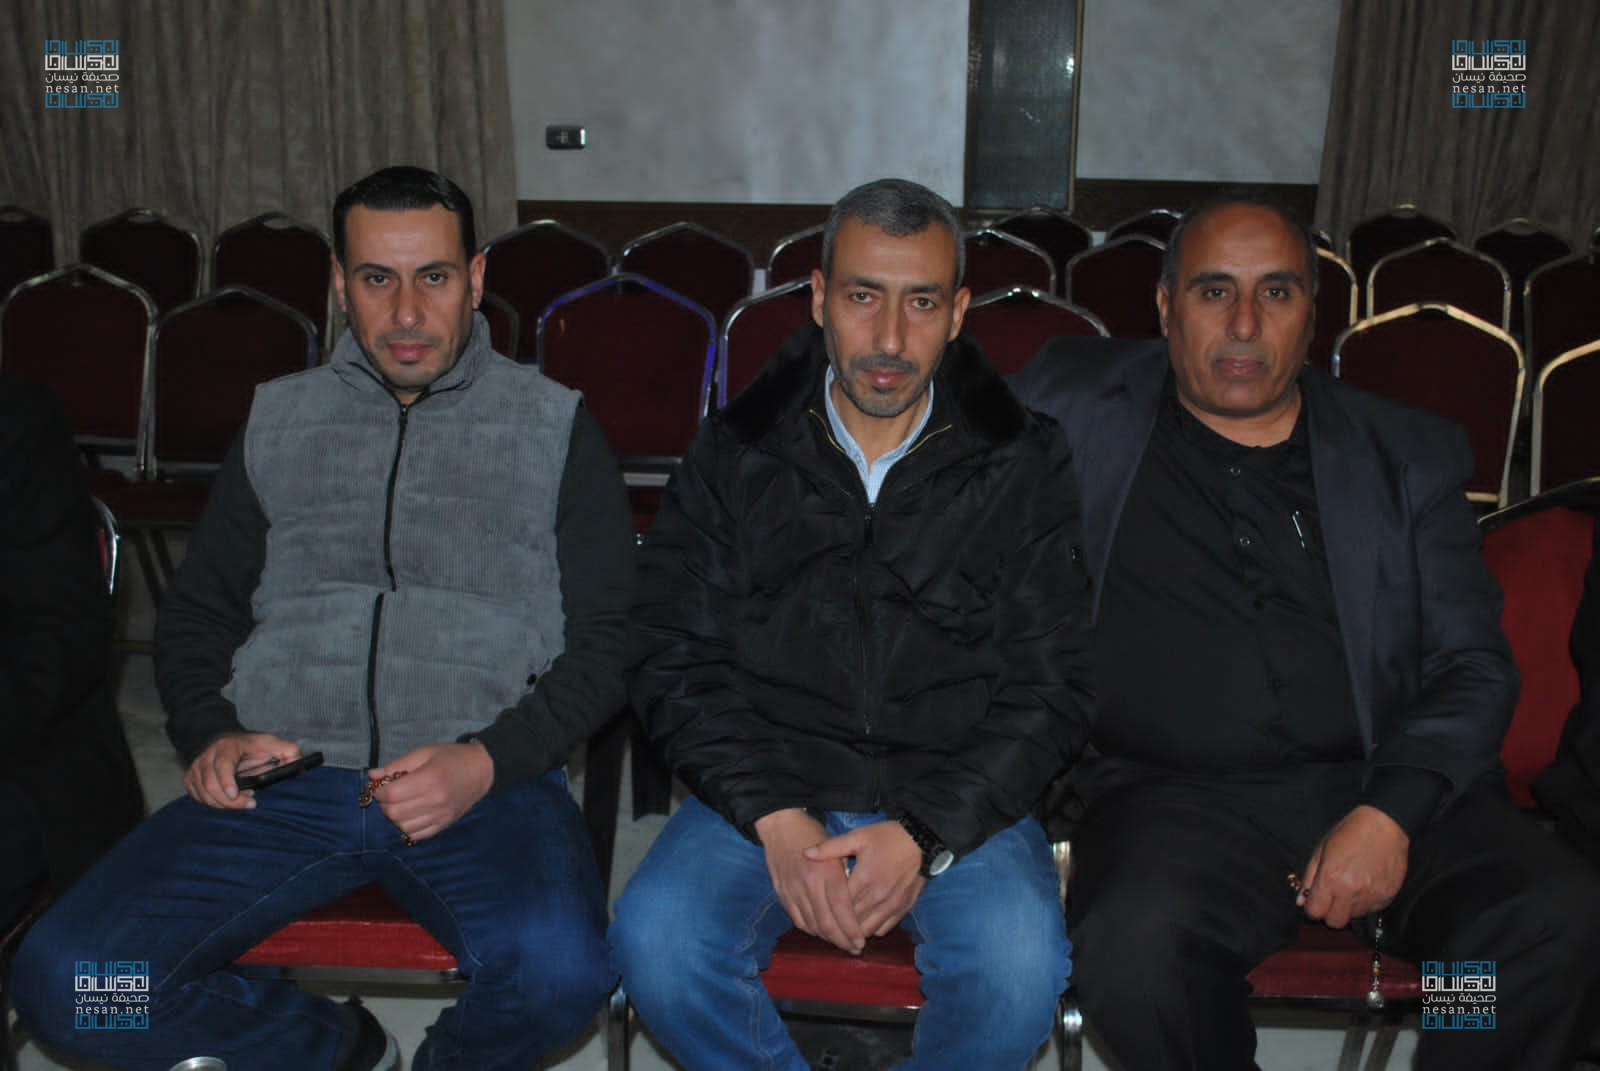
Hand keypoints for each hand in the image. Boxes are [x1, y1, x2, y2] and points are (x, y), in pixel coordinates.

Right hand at [184, 731, 301, 809]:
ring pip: (203, 793)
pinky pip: (196, 797)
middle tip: (250, 804)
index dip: (227, 781)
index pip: (222, 764)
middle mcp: (208, 756)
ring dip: (222, 804)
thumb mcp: (273, 743)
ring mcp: (197, 767)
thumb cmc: (252, 745)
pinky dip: (211, 803)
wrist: (226, 740)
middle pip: (210, 784)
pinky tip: (228, 800)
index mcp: (228, 746)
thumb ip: (289, 751)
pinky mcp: (191, 778)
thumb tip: (299, 764)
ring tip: (242, 800)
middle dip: (229, 801)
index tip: (236, 795)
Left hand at [367, 742, 494, 842]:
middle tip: (389, 794)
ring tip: (401, 804)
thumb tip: (372, 776)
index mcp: (429, 779)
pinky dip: (408, 827)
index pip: (392, 794)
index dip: (379, 791)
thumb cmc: (451, 757)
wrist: (481, 770)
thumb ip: (397, 765)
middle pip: (394, 813)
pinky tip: (410, 815)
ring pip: (403, 826)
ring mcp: (441, 815)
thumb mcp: (424, 753)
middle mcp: (435, 800)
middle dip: (385, 804)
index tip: (380, 785)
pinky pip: (418, 835)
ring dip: (395, 816)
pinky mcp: (444, 824)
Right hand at [755, 808, 864, 953]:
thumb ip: (847, 876)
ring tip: (841, 944)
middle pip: (826, 923)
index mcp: (827, 872)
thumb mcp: (837, 848)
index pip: (841, 908)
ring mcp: (793, 891)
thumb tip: (860, 905)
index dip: (851, 929)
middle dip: (842, 940)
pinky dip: (811, 931)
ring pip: (812, 925)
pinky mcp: (783, 895)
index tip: (861, 941)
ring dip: (828, 939)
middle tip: (854, 949)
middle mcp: (809, 884)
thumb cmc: (814, 835)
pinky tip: (822, 933)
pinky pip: (798, 920)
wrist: (782, 827)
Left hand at [806, 820, 925, 935]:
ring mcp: (892, 905)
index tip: (815, 912)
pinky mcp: (903, 909)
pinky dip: (871, 929)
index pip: (839, 905)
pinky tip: (862, 923)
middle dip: (837, 926)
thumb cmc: (888, 837)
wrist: (922, 841)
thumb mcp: (858, 837)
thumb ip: (831, 848)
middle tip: (824, 926)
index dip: (826, 911)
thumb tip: (805, 854)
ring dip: (854, 932)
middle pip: (852, 922)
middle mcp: (878, 897)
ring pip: (867, 931)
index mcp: (864, 879)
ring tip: (841, 929)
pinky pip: (884, 929)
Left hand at [1297, 805, 1409, 928]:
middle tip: (1332, 897)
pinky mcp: (1387, 896)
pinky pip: (1371, 910)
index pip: (1315, 912)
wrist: (1385, 825)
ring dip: (1349, 907)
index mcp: (1330, 878)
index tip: (1315, 900)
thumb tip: (1301, 901)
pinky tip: (1366, 884)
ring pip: (1354, 917)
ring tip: (1351, 886)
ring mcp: (1371, 895)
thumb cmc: (1350, 833)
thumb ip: (1309, 878)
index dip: (1312, 908)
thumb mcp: (1321, 850)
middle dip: (1330, 913)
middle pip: (1335, 922)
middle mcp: (1350, 891)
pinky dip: (1366, 902)